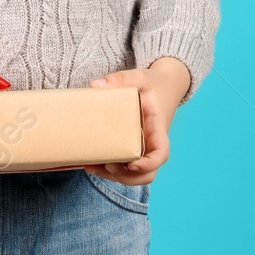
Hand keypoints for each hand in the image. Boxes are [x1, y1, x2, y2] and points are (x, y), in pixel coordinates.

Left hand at [84, 56, 190, 185]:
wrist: (164, 86)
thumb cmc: (153, 84)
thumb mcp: (140, 77)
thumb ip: (120, 79)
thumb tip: (95, 86)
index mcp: (158, 129)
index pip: (161, 154)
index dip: (149, 164)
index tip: (132, 164)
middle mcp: (152, 144)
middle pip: (148, 174)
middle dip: (128, 177)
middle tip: (108, 165)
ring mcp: (143, 149)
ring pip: (135, 176)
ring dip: (115, 177)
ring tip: (92, 167)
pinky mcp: (132, 149)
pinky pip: (124, 168)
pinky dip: (109, 171)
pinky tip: (90, 165)